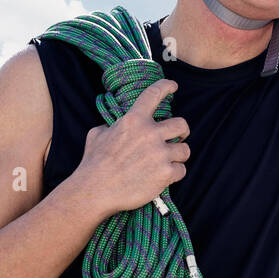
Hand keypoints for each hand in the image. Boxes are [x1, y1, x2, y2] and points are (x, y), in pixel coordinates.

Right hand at [77, 79, 190, 219]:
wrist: (94, 192)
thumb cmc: (93, 163)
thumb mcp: (97, 134)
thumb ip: (112, 126)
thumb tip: (116, 125)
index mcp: (133, 120)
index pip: (154, 94)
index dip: (166, 87)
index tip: (173, 86)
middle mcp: (150, 133)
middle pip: (182, 124)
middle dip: (181, 131)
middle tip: (177, 137)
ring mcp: (160, 154)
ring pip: (185, 149)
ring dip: (178, 155)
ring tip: (167, 161)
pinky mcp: (165, 173)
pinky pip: (181, 170)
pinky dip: (174, 174)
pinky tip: (163, 177)